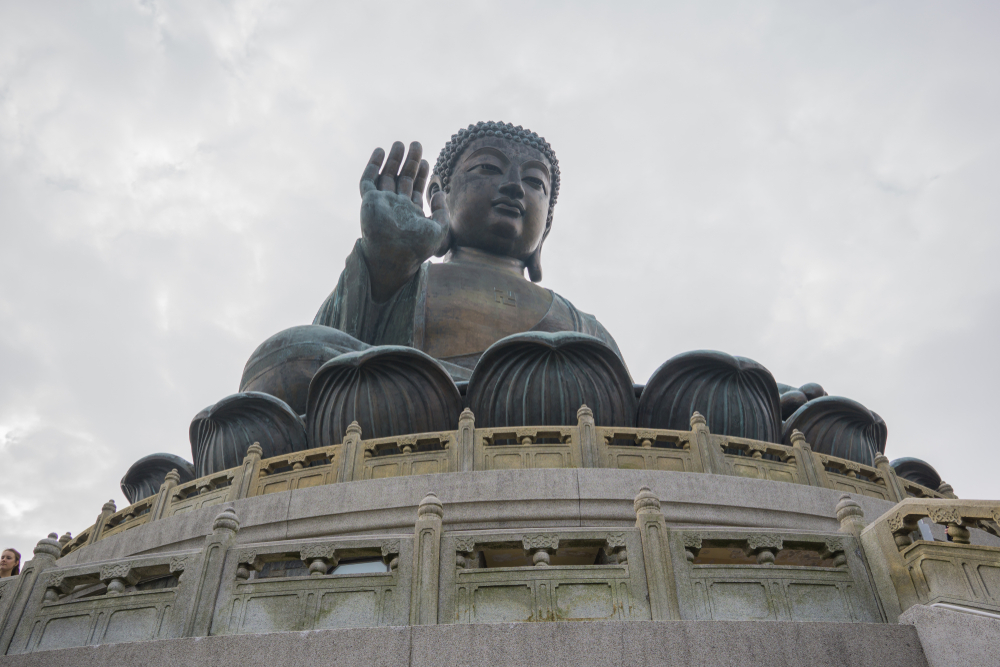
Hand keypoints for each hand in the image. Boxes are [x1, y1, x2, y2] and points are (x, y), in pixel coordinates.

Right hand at [359, 141, 450, 265]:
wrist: (395, 255)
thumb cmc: (417, 247)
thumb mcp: (439, 229)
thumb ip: (442, 211)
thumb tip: (441, 192)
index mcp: (411, 213)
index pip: (416, 188)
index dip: (421, 174)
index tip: (426, 161)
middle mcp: (396, 206)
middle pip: (402, 178)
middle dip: (409, 162)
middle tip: (416, 144)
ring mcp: (382, 203)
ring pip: (386, 176)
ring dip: (393, 160)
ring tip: (400, 143)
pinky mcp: (369, 201)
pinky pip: (368, 180)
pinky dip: (373, 165)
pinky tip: (380, 151)